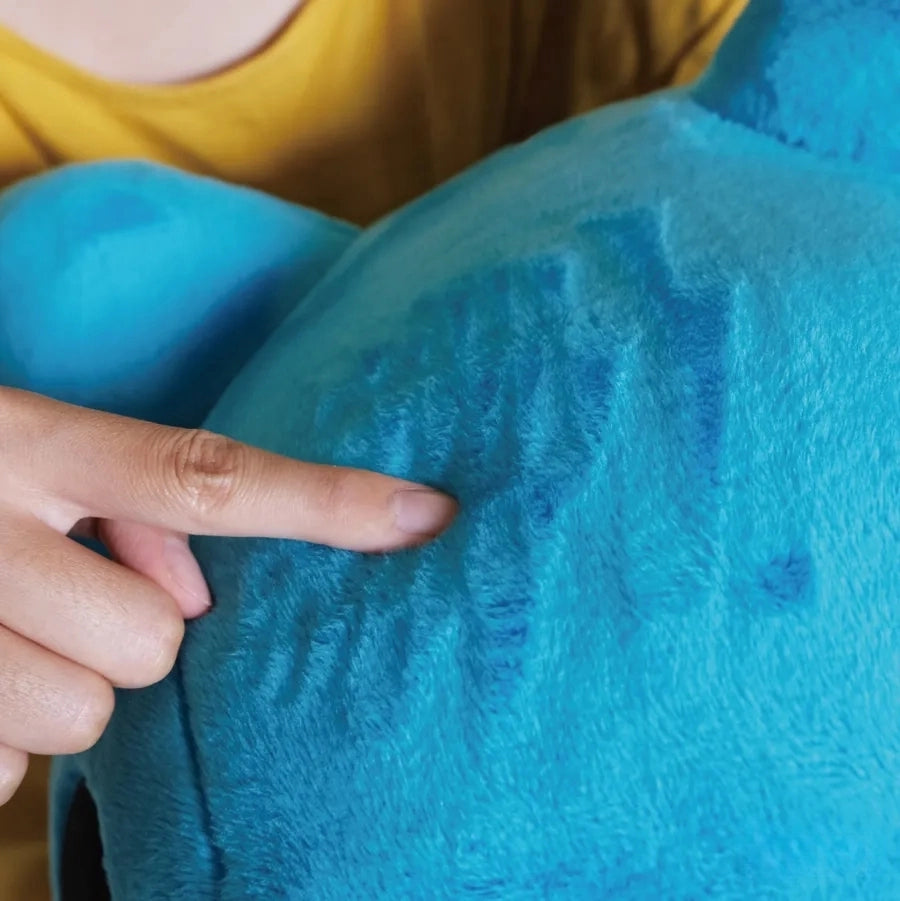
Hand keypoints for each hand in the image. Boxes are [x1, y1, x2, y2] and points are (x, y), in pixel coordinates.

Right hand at [0, 387, 455, 803]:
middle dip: (131, 633)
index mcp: (24, 443)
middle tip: (66, 594)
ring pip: (86, 718)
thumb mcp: (24, 452)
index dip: (325, 501)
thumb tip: (198, 593)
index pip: (206, 476)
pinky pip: (5, 769)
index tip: (429, 514)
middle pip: (153, 643)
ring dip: (60, 686)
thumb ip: (127, 503)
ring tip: (5, 631)